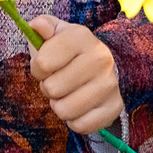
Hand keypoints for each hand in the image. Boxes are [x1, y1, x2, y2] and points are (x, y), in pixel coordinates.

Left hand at [28, 17, 124, 134]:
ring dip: (60, 106)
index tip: (46, 65)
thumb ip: (42, 27)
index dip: (38, 68)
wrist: (103, 67)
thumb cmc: (69, 52)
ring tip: (68, 93)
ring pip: (64, 111)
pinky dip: (75, 120)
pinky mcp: (114, 107)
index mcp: (81, 36)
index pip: (43, 63)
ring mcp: (110, 84)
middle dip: (49, 88)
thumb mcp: (55, 34)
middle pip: (52, 89)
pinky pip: (80, 126)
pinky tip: (80, 106)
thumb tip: (37, 25)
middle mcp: (100, 58)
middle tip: (59, 81)